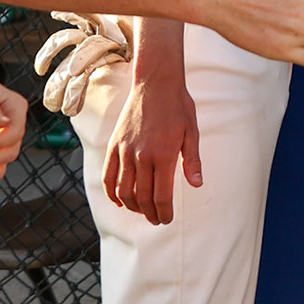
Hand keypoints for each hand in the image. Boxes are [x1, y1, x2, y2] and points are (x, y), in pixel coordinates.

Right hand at [103, 75, 200, 224]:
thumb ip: (192, 161)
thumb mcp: (192, 132)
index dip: (164, 212)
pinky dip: (112, 193)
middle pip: (142, 198)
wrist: (156, 83)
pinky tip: (120, 200)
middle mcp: (141, 156)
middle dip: (150, 214)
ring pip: (123, 191)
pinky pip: (107, 176)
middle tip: (157, 219)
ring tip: (142, 210)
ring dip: (132, 206)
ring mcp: (124, 151)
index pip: (161, 196)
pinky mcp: (114, 145)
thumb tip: (196, 185)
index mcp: (164, 154)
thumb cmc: (178, 107)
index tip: (167, 219)